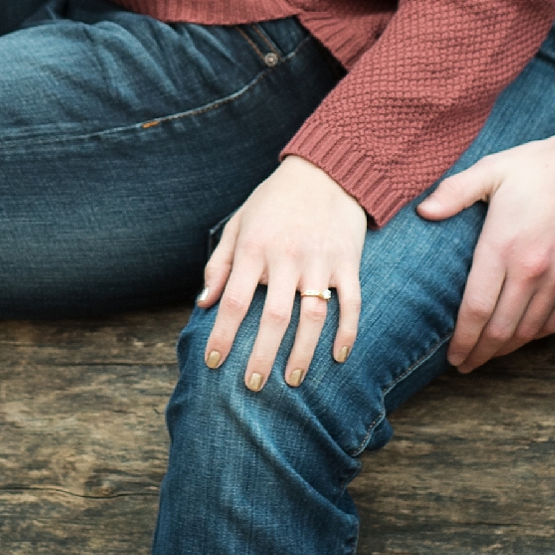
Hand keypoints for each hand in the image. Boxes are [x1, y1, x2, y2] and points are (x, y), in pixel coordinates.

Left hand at [199, 157, 368, 392]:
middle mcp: (286, 257)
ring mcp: (320, 261)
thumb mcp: (239, 223)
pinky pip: (351, 304)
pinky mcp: (348, 262)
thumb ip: (219, 264)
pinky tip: (338, 356)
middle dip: (261, 356)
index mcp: (254, 248)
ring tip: (294, 379)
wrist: (326, 170)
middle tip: (253, 385)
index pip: (233, 301)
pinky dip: (346, 332)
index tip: (213, 362)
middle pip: (273, 317)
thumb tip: (203, 303)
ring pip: (313, 316)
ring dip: (303, 352)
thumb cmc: (274, 200)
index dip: (222, 335)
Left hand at [417, 94, 554, 373]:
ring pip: (529, 331)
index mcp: (504, 246)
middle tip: (464, 365)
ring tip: (487, 355)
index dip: (463, 339)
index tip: (452, 356)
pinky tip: (521, 337)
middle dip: (479, 353)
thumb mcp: (494, 169)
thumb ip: (455, 192)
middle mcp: (533, 270)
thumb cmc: (544, 164)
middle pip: (501, 329)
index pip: (477, 309)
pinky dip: (535, 336)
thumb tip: (423, 213)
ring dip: (506, 350)